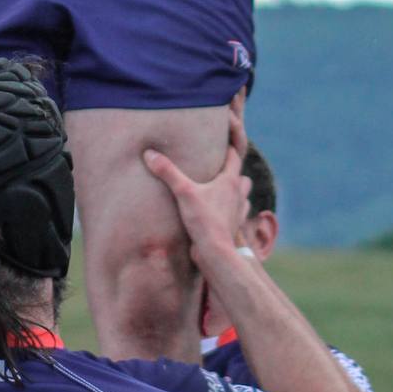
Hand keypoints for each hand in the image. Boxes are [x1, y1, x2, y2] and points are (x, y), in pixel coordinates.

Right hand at [143, 139, 252, 264]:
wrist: (215, 251)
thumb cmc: (203, 220)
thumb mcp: (182, 192)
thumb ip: (167, 172)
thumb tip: (149, 153)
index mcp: (229, 181)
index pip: (234, 157)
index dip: (229, 147)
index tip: (223, 140)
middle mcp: (238, 194)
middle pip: (242, 176)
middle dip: (233, 171)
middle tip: (219, 168)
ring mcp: (238, 210)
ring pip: (243, 195)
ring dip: (235, 191)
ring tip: (220, 189)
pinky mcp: (235, 225)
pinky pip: (239, 213)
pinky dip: (233, 209)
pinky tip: (221, 211)